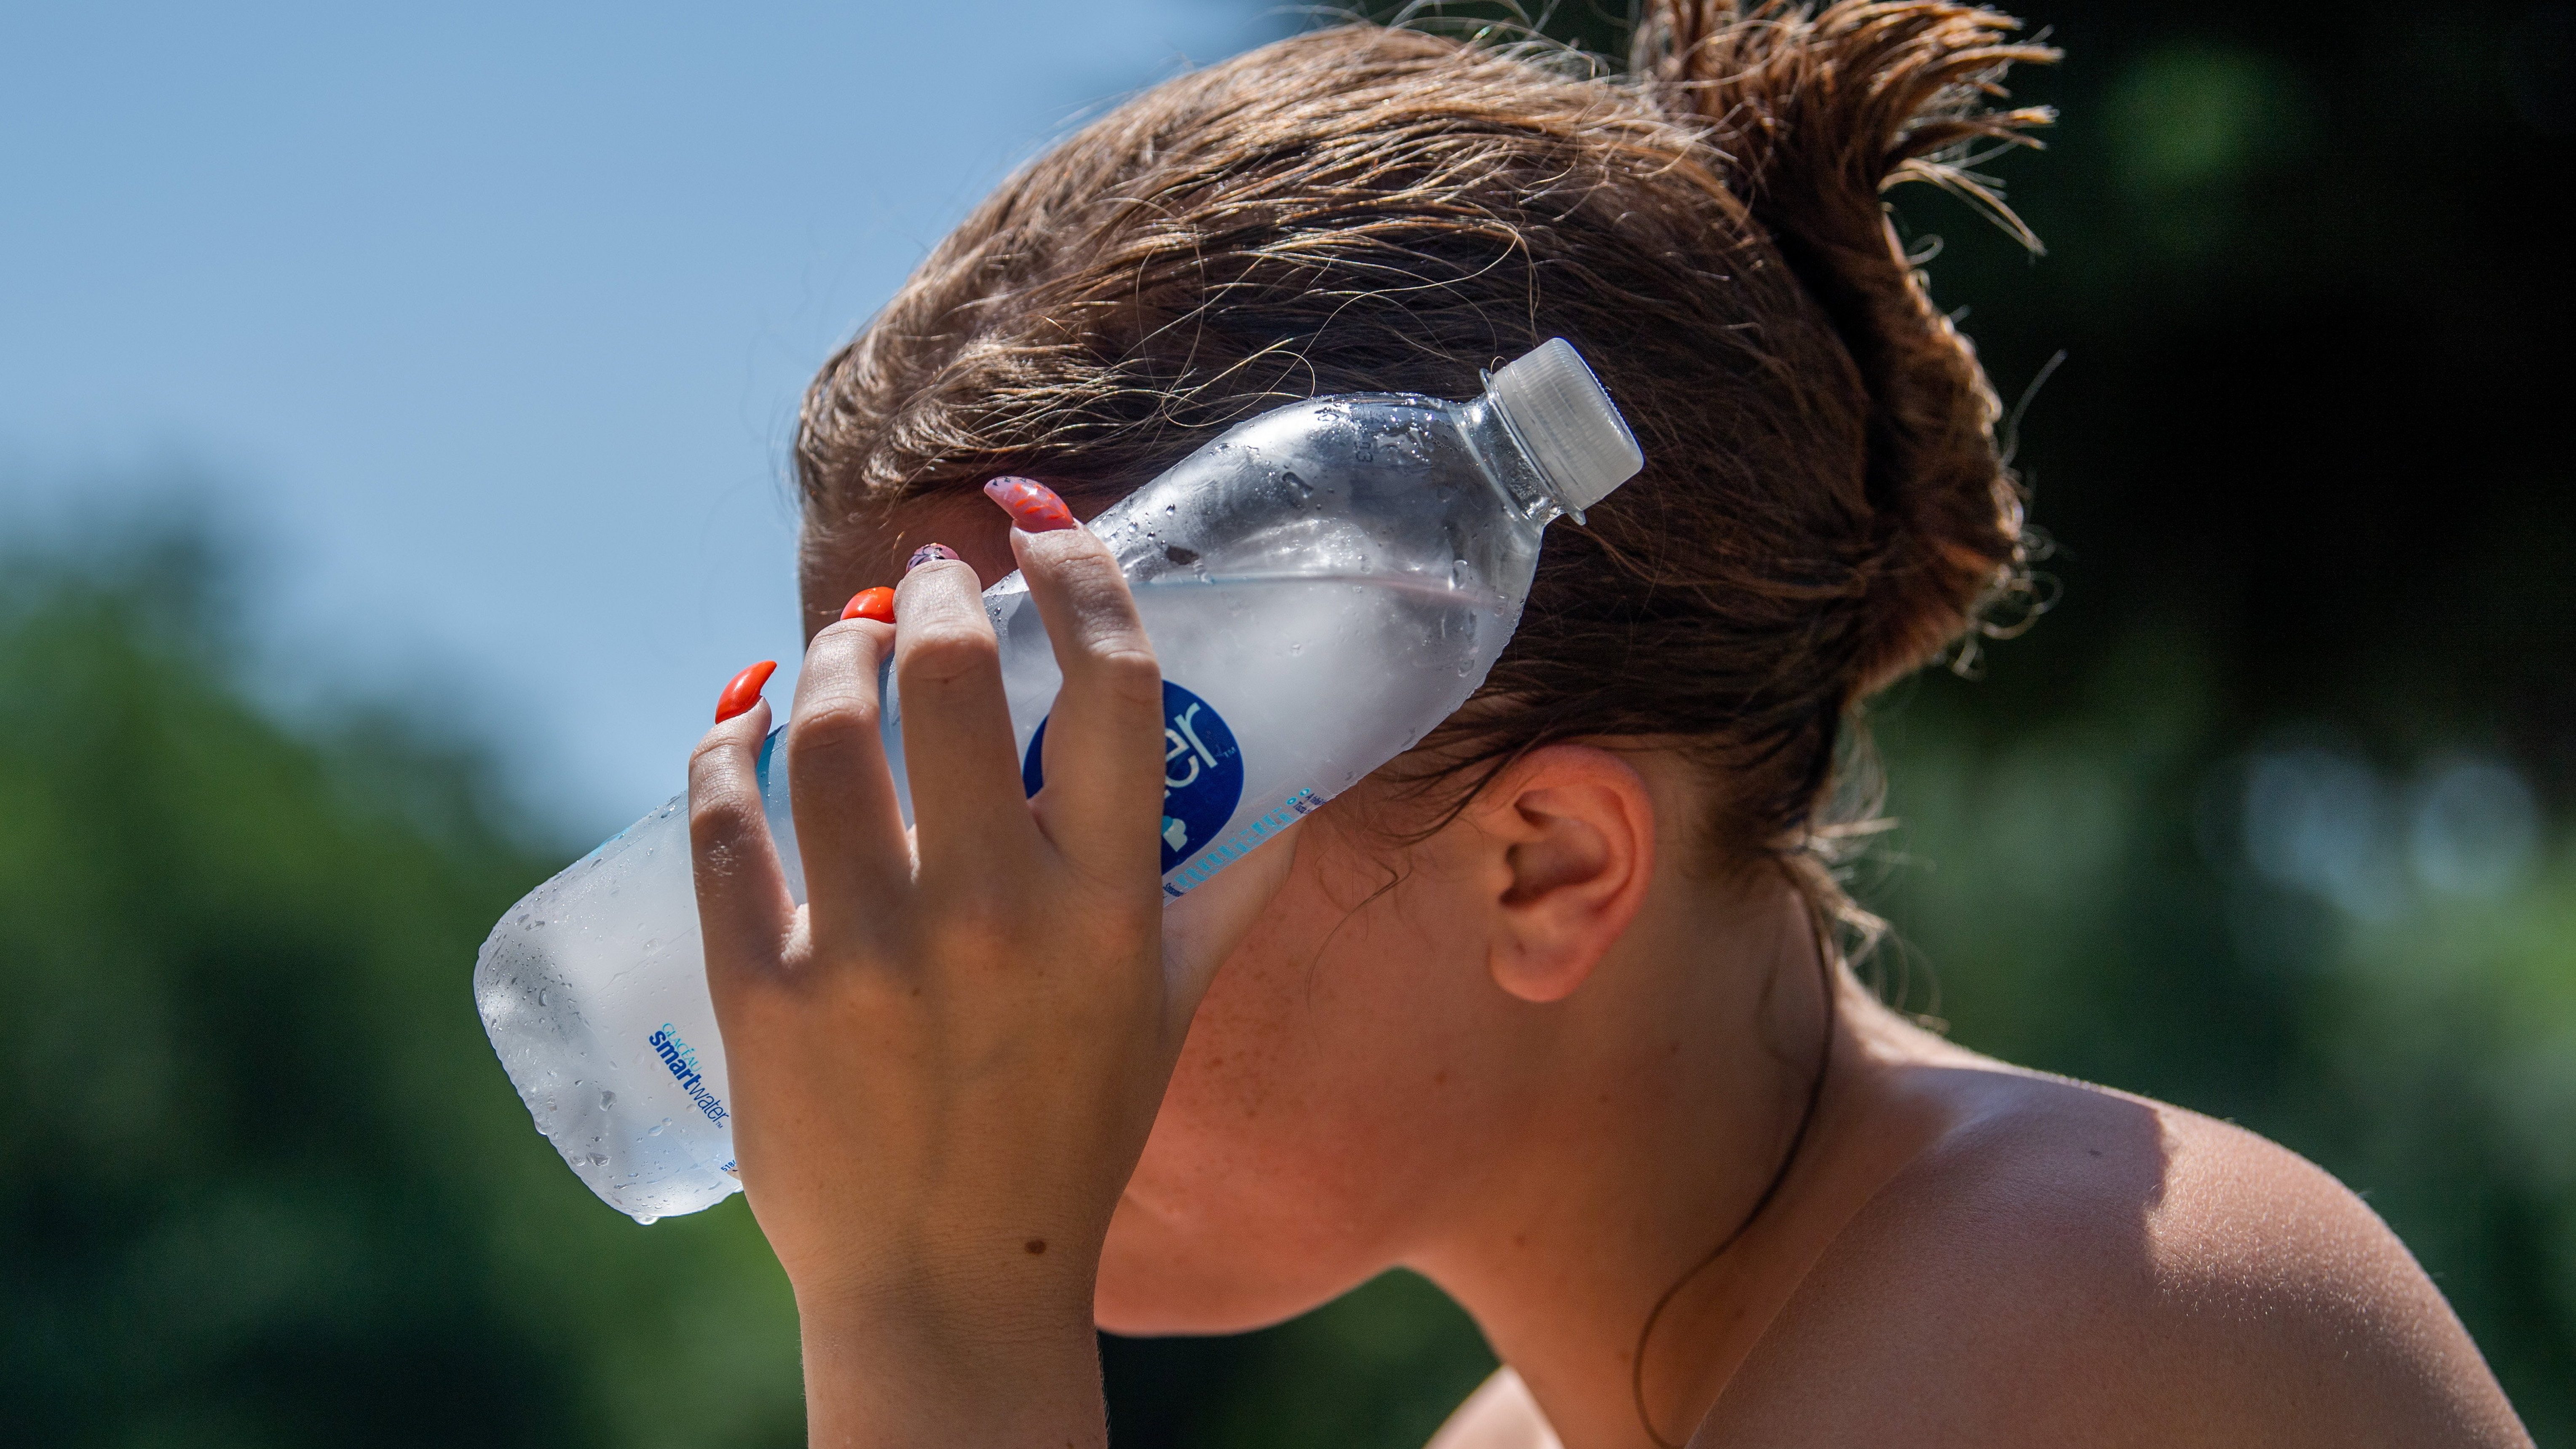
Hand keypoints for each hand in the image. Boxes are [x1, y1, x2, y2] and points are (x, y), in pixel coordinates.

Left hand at [685, 492, 1281, 1445]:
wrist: (954, 1286)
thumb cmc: (1076, 1134)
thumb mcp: (1171, 1006)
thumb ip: (1223, 887)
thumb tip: (1280, 774)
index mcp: (1110, 910)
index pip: (1115, 684)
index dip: (1078, 568)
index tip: (1040, 519)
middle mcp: (996, 918)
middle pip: (956, 677)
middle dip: (935, 593)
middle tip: (928, 578)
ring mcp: (870, 956)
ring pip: (826, 733)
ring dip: (827, 657)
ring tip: (841, 645)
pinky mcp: (763, 995)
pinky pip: (721, 824)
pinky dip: (723, 748)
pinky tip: (739, 721)